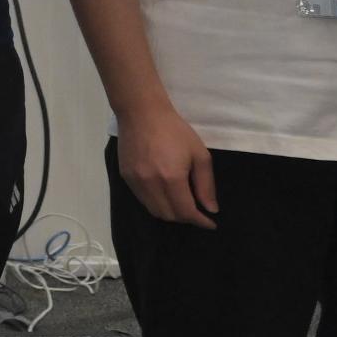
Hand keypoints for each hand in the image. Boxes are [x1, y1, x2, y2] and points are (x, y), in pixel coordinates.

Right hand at [113, 101, 216, 227]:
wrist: (141, 113)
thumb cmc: (175, 131)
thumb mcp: (199, 154)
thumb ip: (206, 184)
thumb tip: (210, 209)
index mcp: (172, 178)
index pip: (186, 211)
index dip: (200, 221)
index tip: (210, 223)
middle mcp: (151, 184)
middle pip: (169, 215)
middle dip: (186, 218)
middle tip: (197, 211)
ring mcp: (135, 182)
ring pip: (154, 210)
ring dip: (170, 212)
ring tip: (181, 204)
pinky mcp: (125, 177)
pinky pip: (142, 200)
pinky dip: (156, 203)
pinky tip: (164, 193)